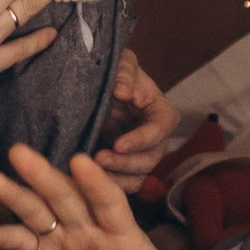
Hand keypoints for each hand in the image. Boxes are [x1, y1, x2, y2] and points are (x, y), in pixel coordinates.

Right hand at [0, 144, 178, 249]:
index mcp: (122, 233)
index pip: (109, 202)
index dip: (96, 182)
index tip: (80, 161)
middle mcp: (89, 229)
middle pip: (65, 196)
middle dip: (43, 175)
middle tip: (19, 153)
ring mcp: (63, 240)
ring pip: (38, 212)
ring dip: (16, 196)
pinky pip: (20, 244)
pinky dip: (1, 237)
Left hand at [94, 46, 177, 183]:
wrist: (102, 91)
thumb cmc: (117, 74)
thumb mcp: (123, 62)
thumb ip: (125, 71)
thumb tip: (123, 92)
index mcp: (163, 114)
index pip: (158, 130)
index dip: (140, 140)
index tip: (118, 144)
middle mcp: (157, 140)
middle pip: (149, 159)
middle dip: (125, 163)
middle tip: (99, 159)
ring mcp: (142, 157)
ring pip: (137, 178)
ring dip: (116, 179)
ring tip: (90, 175)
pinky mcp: (125, 170)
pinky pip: (123, 186)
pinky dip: (107, 187)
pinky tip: (85, 185)